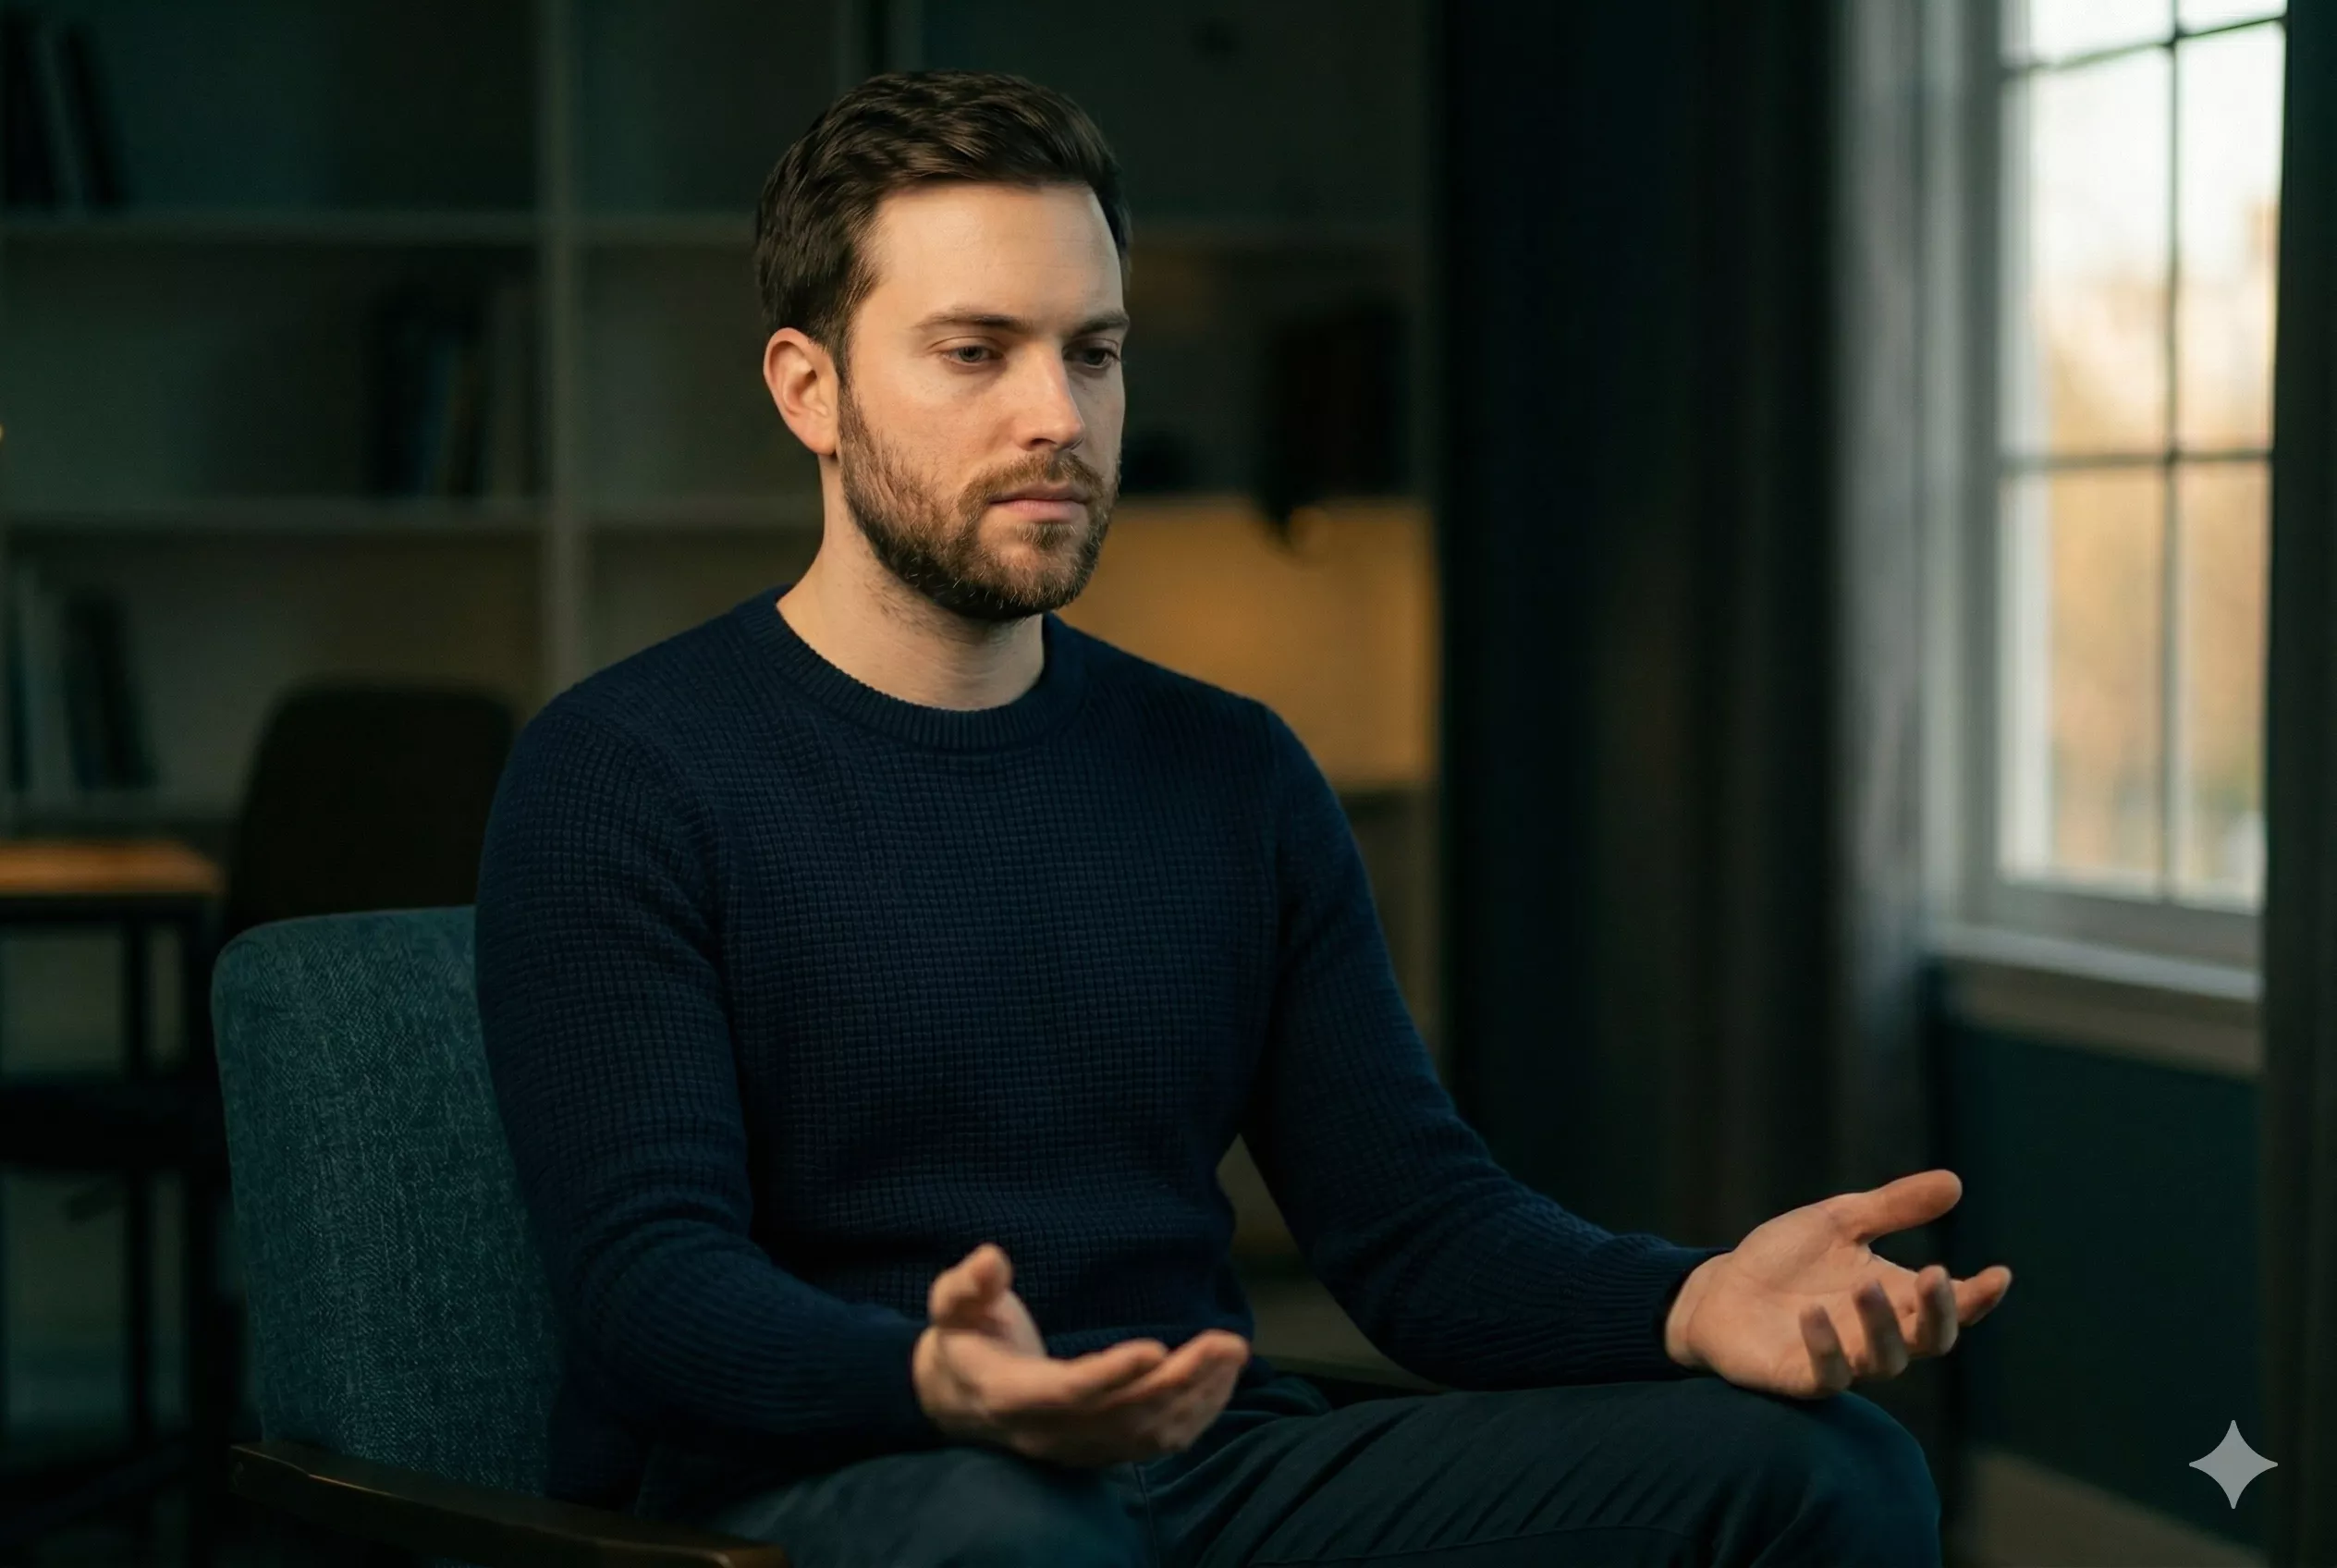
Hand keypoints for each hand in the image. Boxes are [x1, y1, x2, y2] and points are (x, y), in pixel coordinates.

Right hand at [912, 1242, 1250, 1464]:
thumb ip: (968, 1285)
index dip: (1112, 1374)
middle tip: (1227, 1342)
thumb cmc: (961, 1339)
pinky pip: (1152, 1445)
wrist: (958, 1400)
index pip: (1067, 1392)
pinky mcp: (1098, 1451)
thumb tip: (990, 1258)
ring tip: (1232, 1354)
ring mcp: (1077, 1448)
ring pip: (1145, 1435)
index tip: (1157, 1348)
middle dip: (1181, 1381)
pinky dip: (1193, 1417)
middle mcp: (1048, 1432)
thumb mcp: (951, 1306)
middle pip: (1123, 1415)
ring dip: (1197, 1398)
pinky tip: (1219, 1382)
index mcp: (1011, 1395)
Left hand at [1663, 1168, 2011, 1397]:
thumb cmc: (1785, 1259)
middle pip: (1930, 1339)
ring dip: (1882, 1326)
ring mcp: (1843, 1360)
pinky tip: (1815, 1315)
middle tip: (1933, 1275)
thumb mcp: (1839, 1221)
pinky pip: (1826, 1375)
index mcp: (1896, 1297)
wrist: (1720, 1290)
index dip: (1977, 1297)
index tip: (1998, 1274)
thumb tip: (1955, 1181)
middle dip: (1938, 1313)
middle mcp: (1877, 1334)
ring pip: (1885, 1360)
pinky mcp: (1801, 1378)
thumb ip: (1893, 1207)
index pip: (1951, 1306)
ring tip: (1865, 1285)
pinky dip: (1827, 1348)